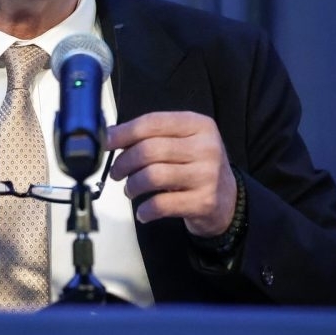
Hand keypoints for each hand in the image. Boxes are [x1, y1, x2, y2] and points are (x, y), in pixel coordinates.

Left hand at [106, 111, 236, 236]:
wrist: (228, 200)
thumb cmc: (197, 167)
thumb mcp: (183, 142)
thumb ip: (153, 136)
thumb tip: (111, 136)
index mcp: (199, 125)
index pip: (153, 123)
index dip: (124, 132)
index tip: (107, 141)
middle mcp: (206, 147)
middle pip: (149, 150)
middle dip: (124, 163)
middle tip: (117, 172)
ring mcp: (207, 175)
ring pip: (152, 176)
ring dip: (132, 186)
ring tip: (130, 190)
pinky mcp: (204, 201)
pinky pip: (162, 204)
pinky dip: (145, 210)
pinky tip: (143, 211)